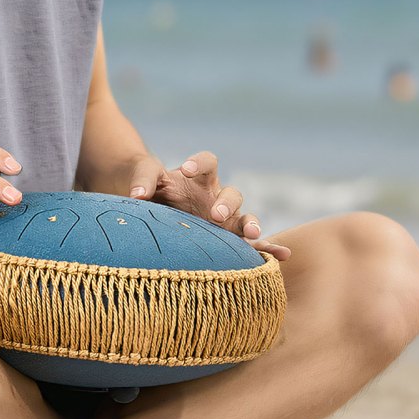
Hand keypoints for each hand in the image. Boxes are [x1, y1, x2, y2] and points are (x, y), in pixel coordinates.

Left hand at [131, 150, 290, 261]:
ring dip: (251, 225)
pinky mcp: (227, 240)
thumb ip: (143, 179)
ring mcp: (225, 220)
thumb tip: (137, 195)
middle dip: (227, 204)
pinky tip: (281, 255)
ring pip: (245, 219)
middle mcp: (216, 197)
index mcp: (198, 178)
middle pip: (232, 194)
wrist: (148, 209)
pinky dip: (268, 249)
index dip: (199, 163)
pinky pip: (252, 245)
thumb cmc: (149, 189)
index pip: (208, 162)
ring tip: (252, 234)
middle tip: (215, 214)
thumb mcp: (143, 177)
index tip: (184, 169)